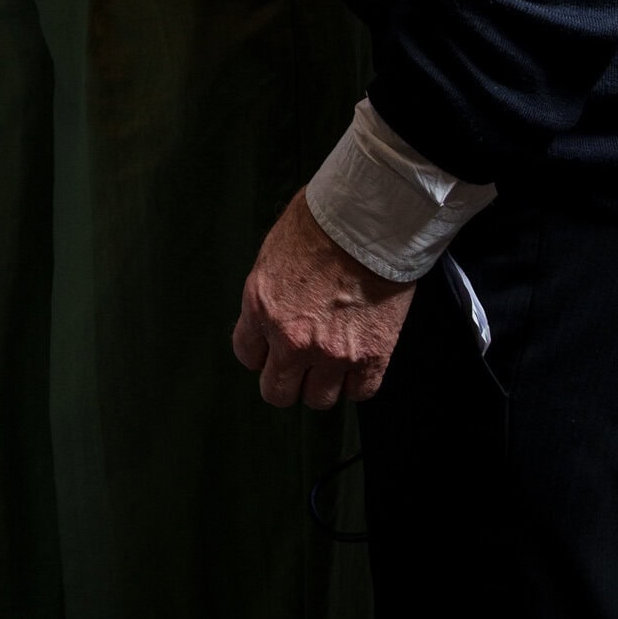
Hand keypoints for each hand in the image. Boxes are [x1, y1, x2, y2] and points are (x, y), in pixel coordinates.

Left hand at [232, 190, 412, 408]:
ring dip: (323, 384)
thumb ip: (270, 292)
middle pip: (277, 391)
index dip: (261, 353)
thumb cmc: (323, 221)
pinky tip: (358, 363)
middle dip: (285, 380)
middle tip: (299, 365)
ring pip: (318, 399)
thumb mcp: (274, 252)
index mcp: (260, 306)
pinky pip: (360, 392)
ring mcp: (331, 352)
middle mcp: (291, 338)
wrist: (370, 219)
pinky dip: (358, 382)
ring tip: (332, 363)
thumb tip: (274, 306)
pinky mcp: (370, 356)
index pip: (247, 355)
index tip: (272, 347)